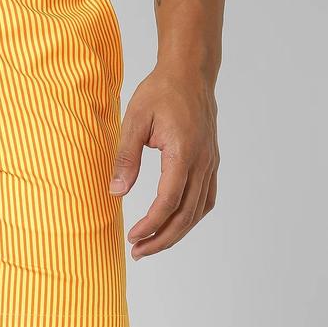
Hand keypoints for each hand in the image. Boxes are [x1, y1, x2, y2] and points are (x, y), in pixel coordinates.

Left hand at [109, 64, 218, 259]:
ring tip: (151, 245)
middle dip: (162, 239)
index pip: (168, 200)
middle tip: (138, 253)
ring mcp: (210, 163)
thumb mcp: (133, 120)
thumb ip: (125, 158)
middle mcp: (202, 161)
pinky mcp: (211, 162)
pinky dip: (191, 217)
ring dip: (177, 233)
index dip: (151, 224)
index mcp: (183, 152)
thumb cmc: (159, 92)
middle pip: (186, 214)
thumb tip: (116, 192)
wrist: (190, 72)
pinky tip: (174, 225)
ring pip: (198, 210)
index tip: (133, 238)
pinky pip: (206, 198)